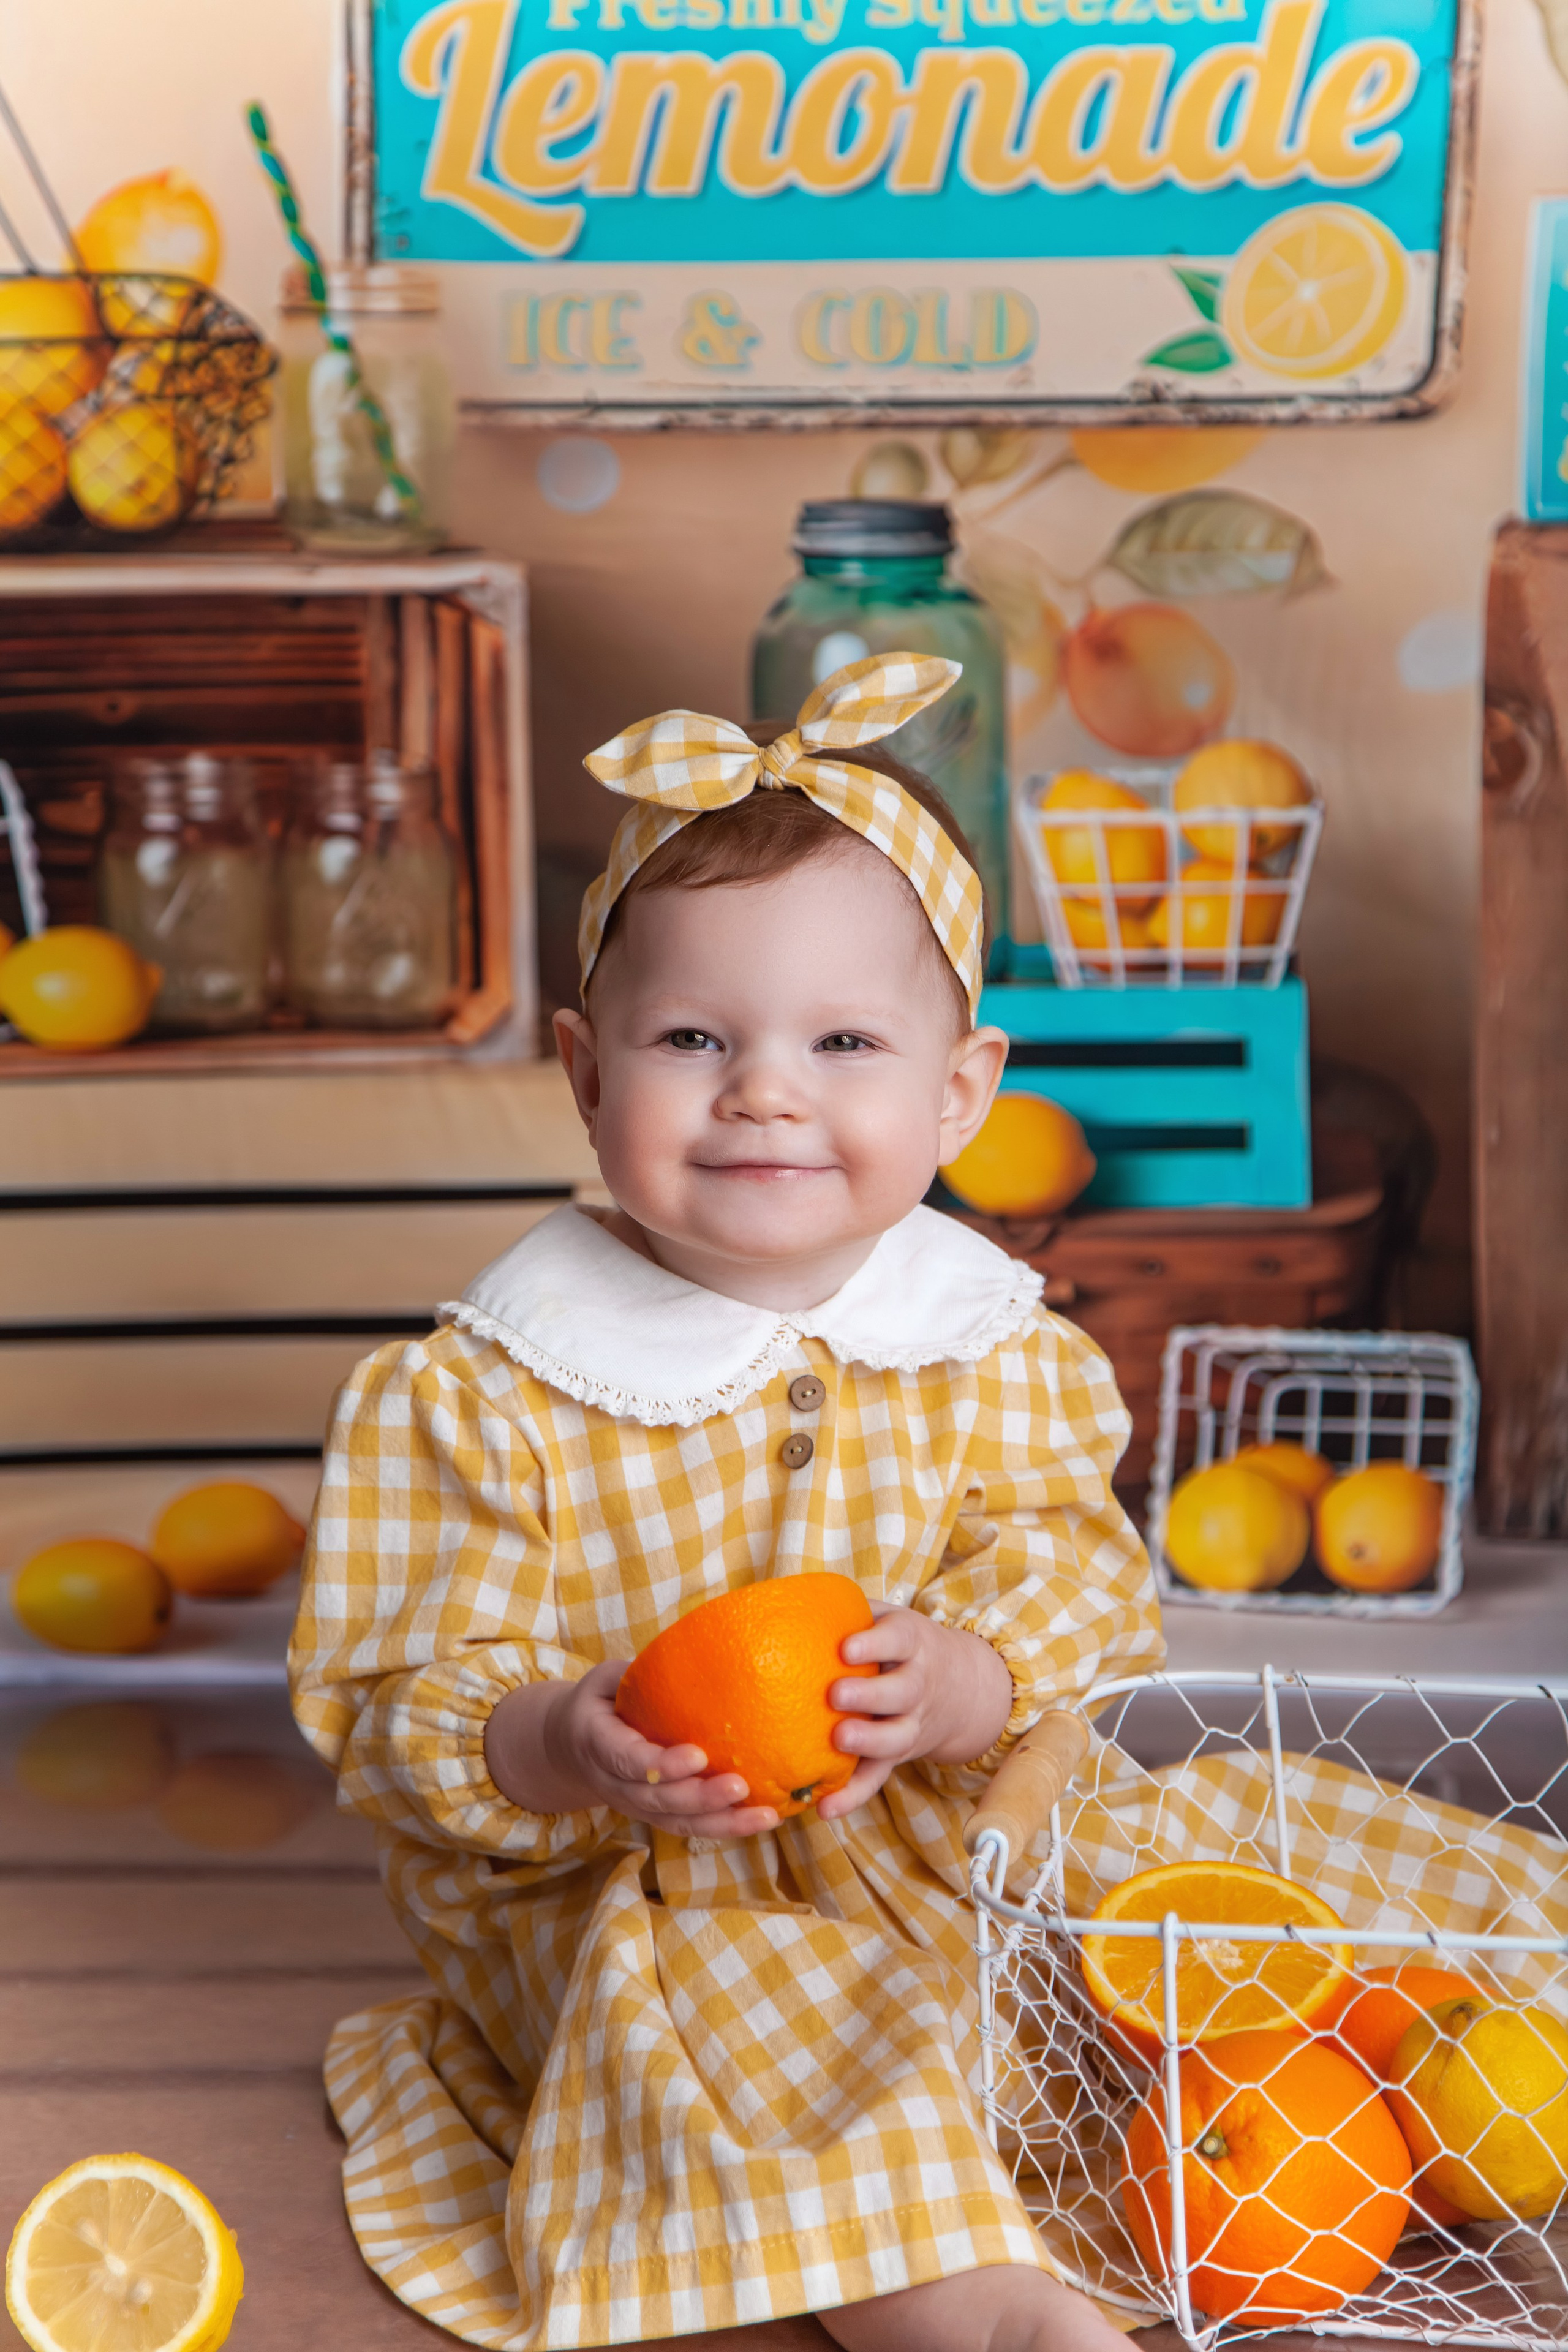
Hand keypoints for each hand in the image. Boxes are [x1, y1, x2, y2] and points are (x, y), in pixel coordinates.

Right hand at [486, 1661, 780, 1840]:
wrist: (569, 1747)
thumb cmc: (597, 1703)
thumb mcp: (605, 1679)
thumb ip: (636, 1672)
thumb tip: (690, 1651)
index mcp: (597, 1745)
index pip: (628, 1762)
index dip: (661, 1764)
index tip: (698, 1756)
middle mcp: (615, 1785)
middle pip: (657, 1800)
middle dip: (700, 1798)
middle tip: (740, 1785)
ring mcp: (635, 1806)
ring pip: (678, 1822)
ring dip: (722, 1823)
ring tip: (765, 1815)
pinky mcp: (656, 1815)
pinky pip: (690, 1827)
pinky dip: (725, 1827)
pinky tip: (761, 1820)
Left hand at [815, 1604, 1012, 1821]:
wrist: (958, 1685)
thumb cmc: (899, 1643)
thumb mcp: (886, 1616)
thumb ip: (846, 1609)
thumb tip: (780, 1599)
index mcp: (912, 1643)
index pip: (899, 1640)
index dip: (876, 1644)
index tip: (847, 1649)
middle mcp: (918, 1684)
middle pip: (902, 1691)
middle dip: (871, 1695)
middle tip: (836, 1695)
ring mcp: (911, 1723)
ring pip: (897, 1737)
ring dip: (869, 1742)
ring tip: (837, 1740)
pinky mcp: (897, 1756)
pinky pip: (878, 1779)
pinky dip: (853, 1796)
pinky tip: (824, 1808)